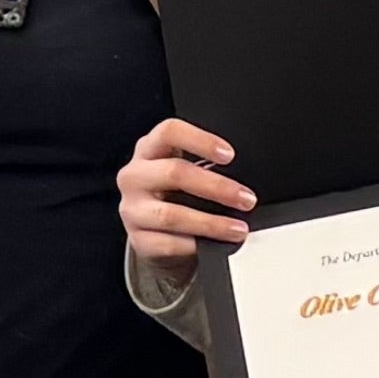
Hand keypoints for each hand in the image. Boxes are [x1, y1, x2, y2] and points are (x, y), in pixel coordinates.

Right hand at [118, 118, 254, 283]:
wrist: (155, 231)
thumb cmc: (176, 193)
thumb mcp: (185, 170)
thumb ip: (204, 166)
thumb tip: (242, 183)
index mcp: (149, 149)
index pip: (169, 132)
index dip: (200, 140)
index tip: (229, 155)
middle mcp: (135, 176)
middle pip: (174, 173)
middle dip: (217, 187)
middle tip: (246, 199)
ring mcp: (132, 209)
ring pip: (171, 215)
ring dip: (211, 223)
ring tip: (238, 229)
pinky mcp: (137, 238)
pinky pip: (168, 243)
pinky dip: (194, 245)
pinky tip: (212, 244)